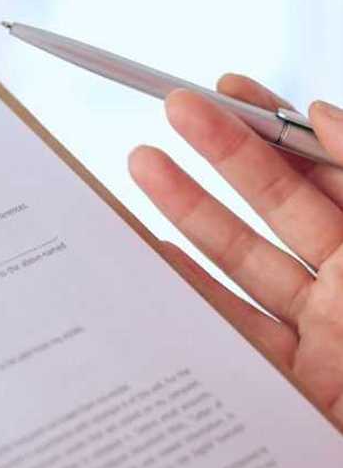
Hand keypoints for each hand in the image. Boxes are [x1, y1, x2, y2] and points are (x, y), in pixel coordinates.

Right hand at [129, 74, 342, 427]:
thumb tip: (321, 114)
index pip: (328, 168)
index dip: (278, 124)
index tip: (230, 87)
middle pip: (279, 203)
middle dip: (224, 151)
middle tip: (175, 108)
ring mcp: (323, 332)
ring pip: (244, 259)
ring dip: (190, 210)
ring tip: (143, 165)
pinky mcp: (291, 380)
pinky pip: (231, 326)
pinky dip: (188, 290)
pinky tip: (154, 253)